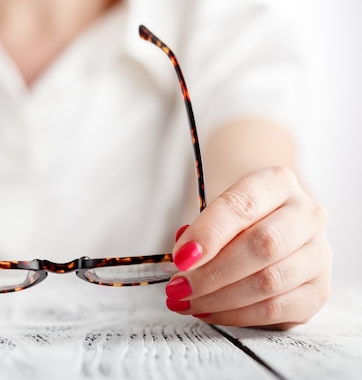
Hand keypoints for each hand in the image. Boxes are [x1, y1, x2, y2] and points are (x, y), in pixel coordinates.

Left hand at [166, 166, 330, 329]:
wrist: (272, 228)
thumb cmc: (238, 219)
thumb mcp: (216, 211)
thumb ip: (200, 230)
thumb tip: (186, 255)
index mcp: (277, 183)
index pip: (242, 206)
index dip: (208, 234)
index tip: (181, 258)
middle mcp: (307, 215)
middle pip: (262, 246)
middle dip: (212, 272)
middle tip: (178, 287)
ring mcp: (318, 254)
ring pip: (269, 281)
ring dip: (219, 298)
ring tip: (187, 302)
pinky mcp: (319, 290)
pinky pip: (276, 309)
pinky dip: (236, 315)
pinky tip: (209, 311)